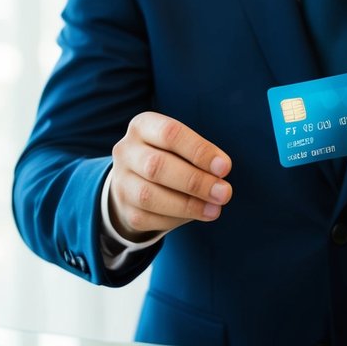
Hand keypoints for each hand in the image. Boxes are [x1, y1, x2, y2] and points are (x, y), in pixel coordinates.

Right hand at [108, 112, 232, 239]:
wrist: (138, 184)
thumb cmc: (172, 158)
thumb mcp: (183, 147)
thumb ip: (201, 156)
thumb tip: (220, 173)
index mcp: (143, 126)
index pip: (170, 133)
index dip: (199, 151)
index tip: (225, 168)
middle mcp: (126, 151)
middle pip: (156, 166)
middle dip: (195, 181)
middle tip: (224, 193)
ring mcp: (121, 181)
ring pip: (149, 195)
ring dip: (188, 205)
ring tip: (215, 209)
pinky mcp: (124, 208)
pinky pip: (148, 218)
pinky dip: (176, 219)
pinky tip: (198, 215)